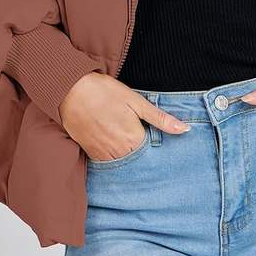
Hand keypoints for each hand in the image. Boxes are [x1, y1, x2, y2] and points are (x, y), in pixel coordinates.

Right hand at [58, 72, 190, 160]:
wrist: (70, 91)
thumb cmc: (104, 92)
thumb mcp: (136, 101)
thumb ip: (160, 119)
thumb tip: (185, 129)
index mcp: (133, 139)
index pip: (154, 155)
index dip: (159, 150)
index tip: (164, 147)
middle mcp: (119, 152)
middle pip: (139, 162)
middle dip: (146, 157)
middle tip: (147, 146)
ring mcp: (103, 155)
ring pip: (124, 164)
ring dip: (131, 159)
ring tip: (132, 146)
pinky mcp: (91, 153)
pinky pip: (108, 162)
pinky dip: (115, 157)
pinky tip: (117, 146)